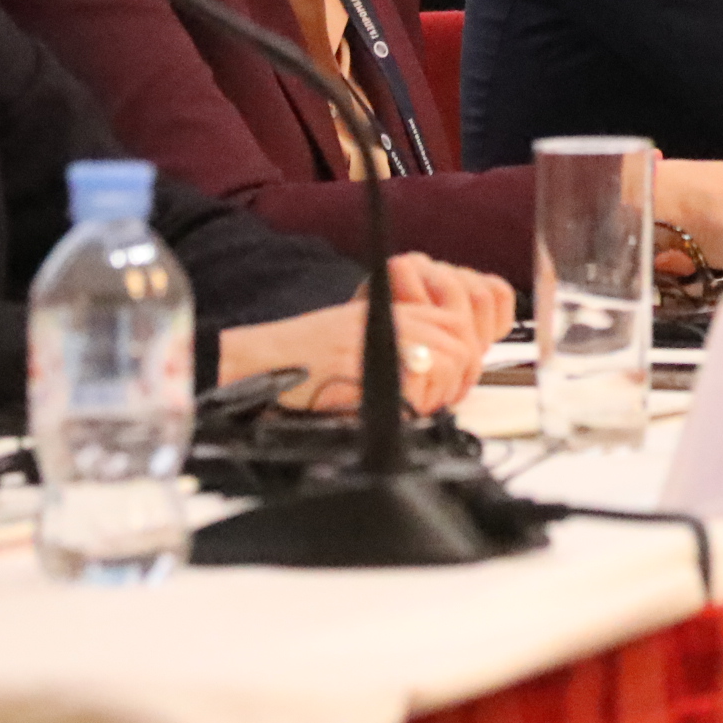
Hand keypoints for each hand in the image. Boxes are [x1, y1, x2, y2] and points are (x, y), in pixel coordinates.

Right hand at [218, 254, 509, 415]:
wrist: (258, 364)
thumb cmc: (299, 363)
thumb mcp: (357, 338)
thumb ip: (398, 346)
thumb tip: (438, 376)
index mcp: (393, 309)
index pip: (458, 323)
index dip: (461, 358)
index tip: (449, 383)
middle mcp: (395, 317)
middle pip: (464, 341)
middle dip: (458, 377)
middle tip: (436, 400)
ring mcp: (387, 337)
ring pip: (454, 360)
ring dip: (439, 392)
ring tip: (410, 407)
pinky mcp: (376, 363)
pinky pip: (424, 384)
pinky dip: (417, 405)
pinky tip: (392, 412)